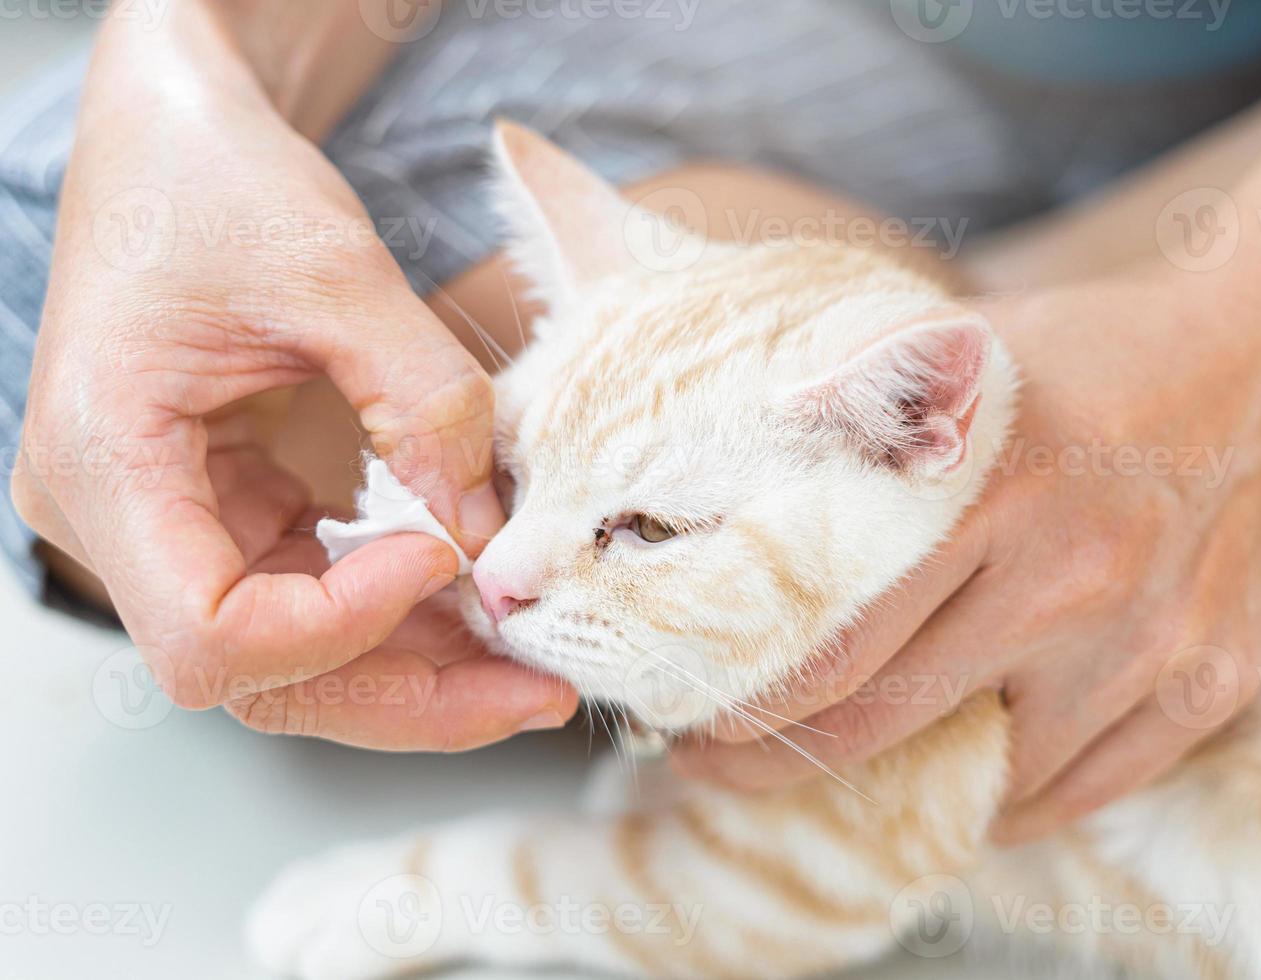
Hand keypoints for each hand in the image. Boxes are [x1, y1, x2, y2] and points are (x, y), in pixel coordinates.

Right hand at [11, 10, 576, 739]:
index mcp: (107, 459)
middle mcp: (120, 518)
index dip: (341, 627)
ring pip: (291, 658)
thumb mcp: (337, 272)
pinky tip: (479, 604)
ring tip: (530, 663)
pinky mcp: (222, 512)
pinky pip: (309, 596)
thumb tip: (494, 534)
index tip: (443, 557)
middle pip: (260, 676)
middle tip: (537, 692)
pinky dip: (398, 613)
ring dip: (416, 668)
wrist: (173, 141)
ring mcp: (170, 524)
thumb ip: (425, 403)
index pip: (211, 634)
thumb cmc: (220, 183)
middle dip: (408, 695)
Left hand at [676, 271, 1260, 840]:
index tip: (690, 727)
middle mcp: (1069, 575)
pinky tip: (965, 780)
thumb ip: (850, 421)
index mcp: (986, 487)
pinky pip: (1084, 792)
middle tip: (721, 763)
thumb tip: (718, 485)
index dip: (743, 710)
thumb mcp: (957, 358)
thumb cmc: (1088, 356)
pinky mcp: (1209, 682)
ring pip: (987, 776)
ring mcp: (1148, 641)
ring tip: (847, 767)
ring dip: (902, 787)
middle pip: (886, 722)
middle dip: (781, 763)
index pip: (832, 645)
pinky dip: (1009, 802)